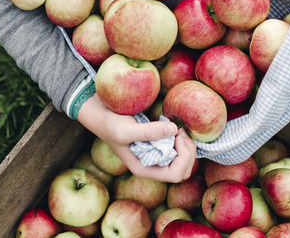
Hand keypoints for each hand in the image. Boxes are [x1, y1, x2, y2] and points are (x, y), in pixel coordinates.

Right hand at [77, 94, 196, 182]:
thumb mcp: (126, 130)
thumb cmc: (110, 125)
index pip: (175, 174)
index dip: (182, 157)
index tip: (176, 136)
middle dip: (188, 152)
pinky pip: (178, 149)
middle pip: (183, 170)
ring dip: (186, 146)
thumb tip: (174, 130)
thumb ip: (149, 132)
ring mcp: (155, 156)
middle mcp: (152, 166)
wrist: (102, 114)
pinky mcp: (158, 145)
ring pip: (183, 161)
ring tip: (177, 129)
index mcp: (144, 169)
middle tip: (180, 131)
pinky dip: (181, 140)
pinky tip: (174, 127)